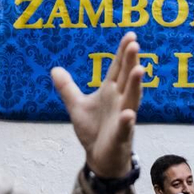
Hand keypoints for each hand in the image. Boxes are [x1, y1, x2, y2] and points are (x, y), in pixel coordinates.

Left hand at [51, 31, 142, 178]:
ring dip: (136, 85)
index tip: (130, 35)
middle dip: (131, 61)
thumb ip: (67, 88)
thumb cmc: (94, 130)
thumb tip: (54, 69)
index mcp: (111, 91)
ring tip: (139, 70)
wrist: (100, 158)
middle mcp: (120, 100)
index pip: (118, 68)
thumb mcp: (77, 106)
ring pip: (131, 99)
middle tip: (134, 44)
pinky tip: (129, 114)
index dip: (123, 52)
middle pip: (127, 78)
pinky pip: (125, 127)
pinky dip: (127, 120)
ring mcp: (123, 117)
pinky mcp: (121, 135)